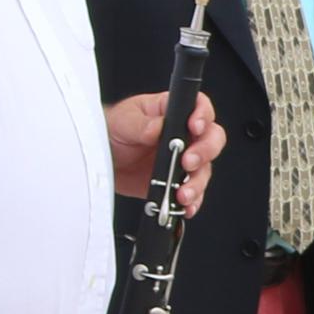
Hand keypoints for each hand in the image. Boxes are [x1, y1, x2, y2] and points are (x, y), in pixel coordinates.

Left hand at [106, 91, 227, 214]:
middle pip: (212, 139)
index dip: (203, 116)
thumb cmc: (112, 131)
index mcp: (172, 113)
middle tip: (188, 162)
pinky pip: (194, 192)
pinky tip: (184, 206)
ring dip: (197, 183)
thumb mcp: (123, 122)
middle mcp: (183, 135)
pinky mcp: (177, 182)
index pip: (199, 107)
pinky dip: (192, 201)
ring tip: (182, 193)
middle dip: (205, 152)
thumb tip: (158, 127)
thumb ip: (141, 124)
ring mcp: (182, 160)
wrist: (102, 160)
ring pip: (204, 169)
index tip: (195, 128)